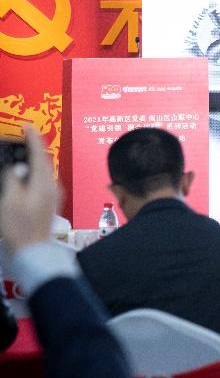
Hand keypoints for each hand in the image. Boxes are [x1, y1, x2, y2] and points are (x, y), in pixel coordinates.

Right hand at [0, 125, 61, 253]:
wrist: (32, 251)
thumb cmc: (19, 227)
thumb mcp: (10, 201)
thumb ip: (14, 180)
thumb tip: (17, 167)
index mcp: (44, 184)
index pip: (40, 155)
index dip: (33, 139)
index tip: (27, 126)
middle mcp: (52, 187)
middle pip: (44, 162)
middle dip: (34, 147)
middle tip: (23, 136)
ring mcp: (52, 196)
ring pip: (43, 171)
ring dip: (34, 160)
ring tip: (23, 151)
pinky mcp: (49, 203)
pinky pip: (42, 181)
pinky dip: (34, 172)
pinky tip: (25, 174)